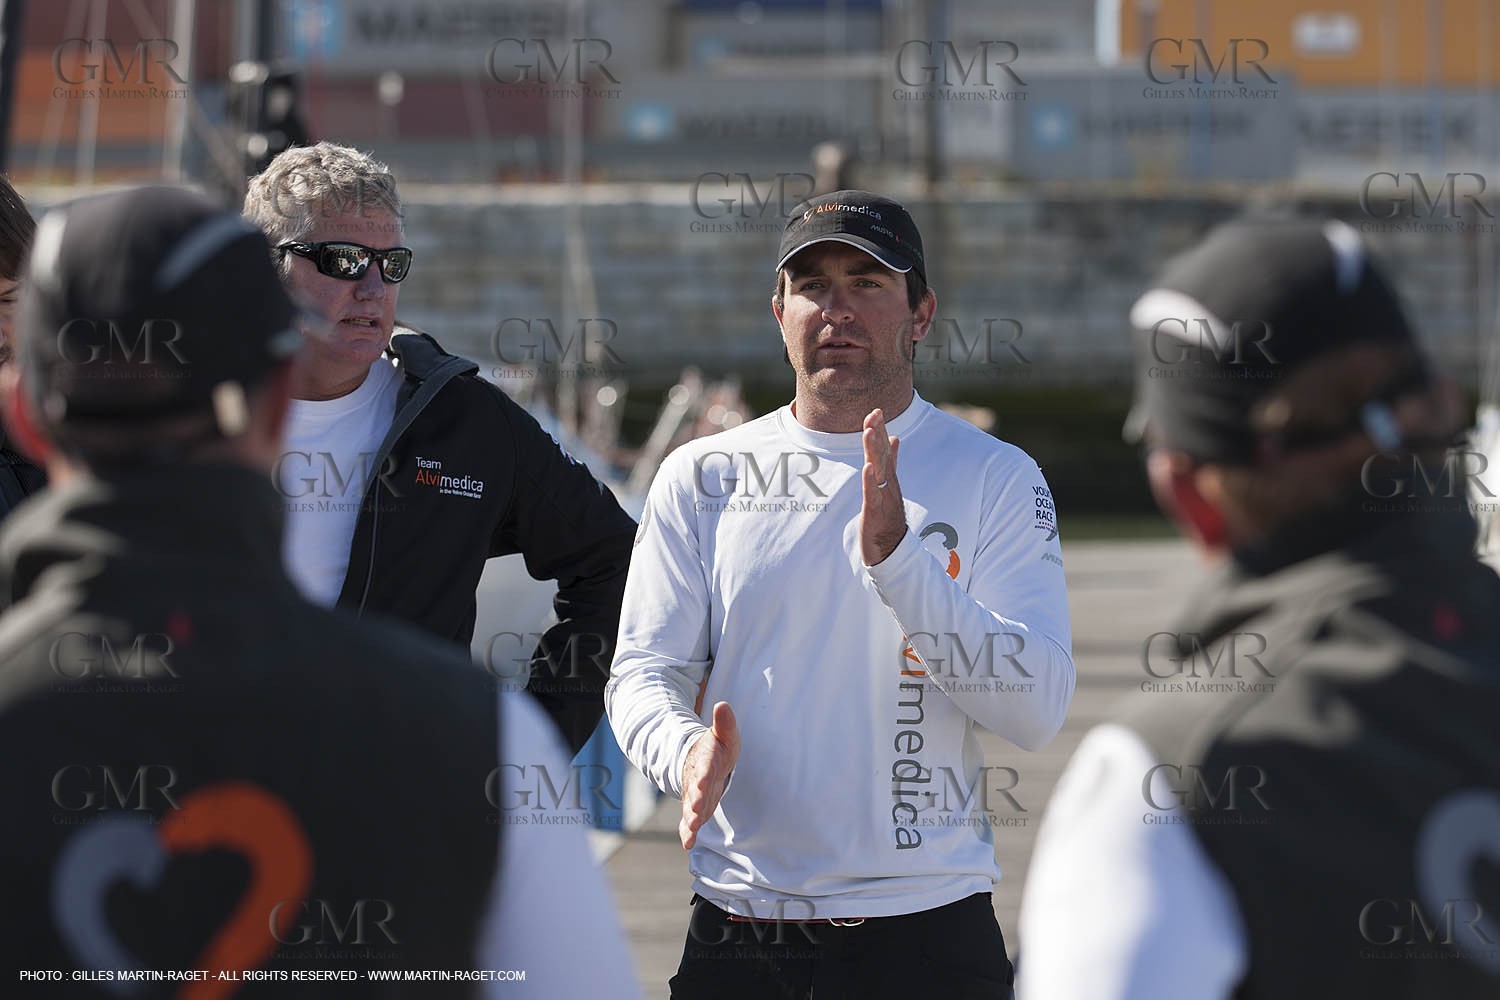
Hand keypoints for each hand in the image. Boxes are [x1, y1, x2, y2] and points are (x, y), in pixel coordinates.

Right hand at [680, 701, 739, 849]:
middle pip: (696, 791)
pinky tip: (688, 844)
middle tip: (697, 811)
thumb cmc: (718, 748)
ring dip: (692, 818)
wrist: (700, 762)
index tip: (703, 783)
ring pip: (691, 807)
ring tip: (693, 828)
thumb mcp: (724, 734)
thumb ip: (724, 723)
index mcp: (705, 760)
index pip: (705, 767)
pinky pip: (689, 822)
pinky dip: (688, 833)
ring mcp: (694, 795)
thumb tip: (722, 704)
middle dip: (696, 801)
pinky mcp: (695, 808)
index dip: (703, 776)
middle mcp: (696, 779)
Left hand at [860, 408, 906, 565]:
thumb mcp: (888, 485)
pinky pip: (873, 494)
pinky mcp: (875, 512)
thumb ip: (892, 462)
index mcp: (889, 478)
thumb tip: (895, 438)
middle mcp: (888, 484)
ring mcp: (883, 497)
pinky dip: (871, 481)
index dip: (880, 430)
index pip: (885, 449)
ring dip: (874, 451)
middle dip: (877, 434)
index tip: (875, 411)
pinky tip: (868, 468)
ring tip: (870, 432)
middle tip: (874, 413)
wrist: (893, 549)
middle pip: (883, 455)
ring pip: (879, 470)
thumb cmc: (888, 516)